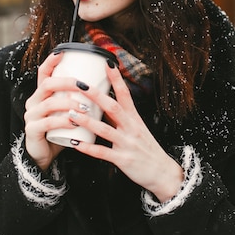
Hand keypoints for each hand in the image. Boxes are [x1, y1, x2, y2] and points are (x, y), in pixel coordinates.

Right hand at [23, 52, 88, 170]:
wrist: (45, 156)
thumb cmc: (61, 132)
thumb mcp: (69, 112)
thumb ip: (78, 99)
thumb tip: (104, 84)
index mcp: (42, 95)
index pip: (43, 73)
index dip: (51, 61)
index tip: (62, 52)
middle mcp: (33, 102)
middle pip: (47, 85)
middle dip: (67, 82)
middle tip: (85, 85)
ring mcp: (31, 116)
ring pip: (48, 104)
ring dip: (69, 104)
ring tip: (85, 107)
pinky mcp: (32, 131)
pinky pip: (47, 123)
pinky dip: (62, 122)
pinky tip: (73, 122)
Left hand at [68, 63, 183, 202]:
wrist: (163, 173)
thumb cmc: (146, 148)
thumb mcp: (136, 128)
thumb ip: (120, 116)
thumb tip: (102, 102)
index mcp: (134, 118)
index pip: (125, 94)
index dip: (116, 78)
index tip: (107, 62)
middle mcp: (132, 128)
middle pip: (113, 107)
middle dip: (96, 95)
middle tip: (79, 84)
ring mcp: (128, 143)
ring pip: (105, 129)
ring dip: (87, 121)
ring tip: (70, 113)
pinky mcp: (124, 160)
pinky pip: (103, 153)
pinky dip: (88, 148)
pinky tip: (75, 144)